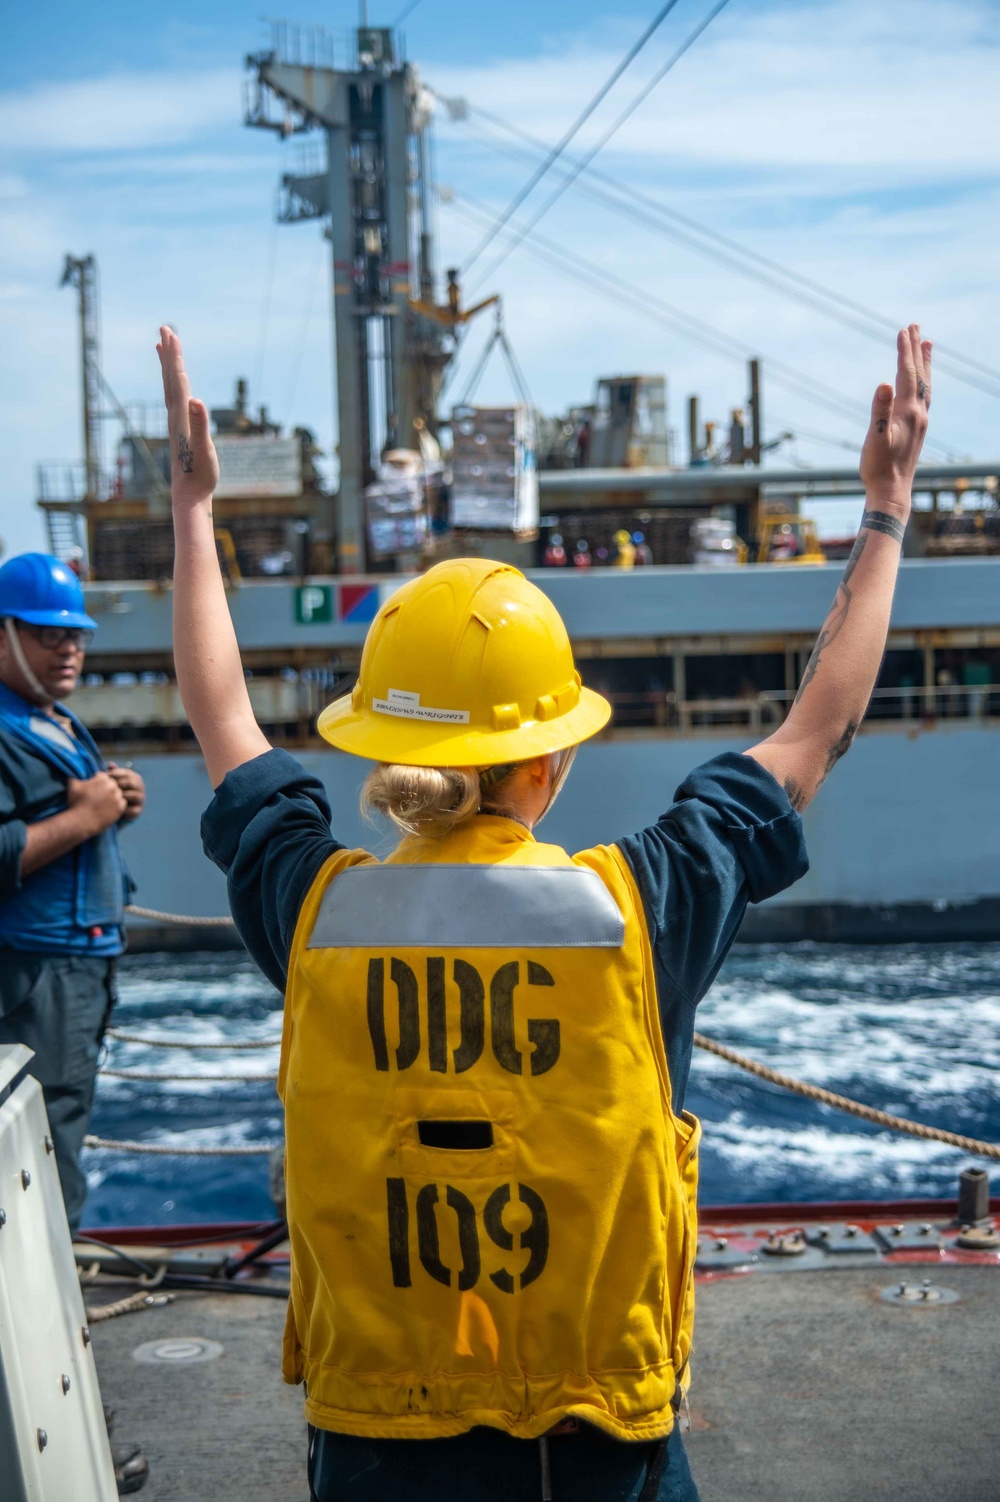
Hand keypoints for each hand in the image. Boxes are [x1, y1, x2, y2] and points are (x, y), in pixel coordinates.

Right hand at [66, 772, 127, 836]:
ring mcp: (117, 797)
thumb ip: (75, 775)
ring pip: (117, 794)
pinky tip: (108, 808)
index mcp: (103, 779)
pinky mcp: (120, 807)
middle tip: (99, 797)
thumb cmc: (76, 803)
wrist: (81, 821)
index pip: (103, 777)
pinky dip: (116, 805)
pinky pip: (121, 803)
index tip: (93, 788)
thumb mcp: (73, 785)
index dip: (98, 782)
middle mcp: (112, 786)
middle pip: (112, 785)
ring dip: (112, 797)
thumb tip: (73, 771)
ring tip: (103, 803)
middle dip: (106, 789)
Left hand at [106, 762, 145, 822]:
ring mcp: (141, 799)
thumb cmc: (112, 792)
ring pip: (134, 795)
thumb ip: (112, 773)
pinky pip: (133, 810)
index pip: (127, 773)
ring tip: (110, 798)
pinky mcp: (138, 811)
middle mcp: (140, 787)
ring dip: (121, 797)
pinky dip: (123, 810)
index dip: (115, 774)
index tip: (104, 777)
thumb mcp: (111, 782)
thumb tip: (110, 764)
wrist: (114, 810)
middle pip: (131, 782)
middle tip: (106, 788)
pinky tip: (113, 809)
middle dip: (117, 785)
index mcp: (135, 778)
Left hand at [156, 325, 219, 506]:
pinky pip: (174, 400)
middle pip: (170, 379)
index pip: (178, 380)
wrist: (189, 496)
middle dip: (169, 353)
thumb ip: (200, 424)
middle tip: (165, 329)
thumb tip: (195, 400)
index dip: (174, 357)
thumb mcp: (205, 449)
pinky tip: (176, 385)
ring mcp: (176, 423)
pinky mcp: (180, 431)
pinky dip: (173, 386)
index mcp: (181, 416)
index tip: (170, 333)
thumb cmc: (200, 475)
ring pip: (170, 388)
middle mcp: (175, 416)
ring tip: (162, 348)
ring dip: (167, 367)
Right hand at [859, 324, 930, 513]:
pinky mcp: (918, 429)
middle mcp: (919, 413)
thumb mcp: (875, 439)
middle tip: (915, 326)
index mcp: (909, 412)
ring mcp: (921, 421)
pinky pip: (924, 397)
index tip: (902, 330)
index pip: (907, 374)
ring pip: (925, 385)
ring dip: (924, 363)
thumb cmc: (879, 467)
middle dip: (916, 350)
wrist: (892, 492)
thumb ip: (880, 410)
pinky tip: (921, 383)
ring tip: (926, 344)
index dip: (904, 352)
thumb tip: (884, 383)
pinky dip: (923, 382)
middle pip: (920, 374)